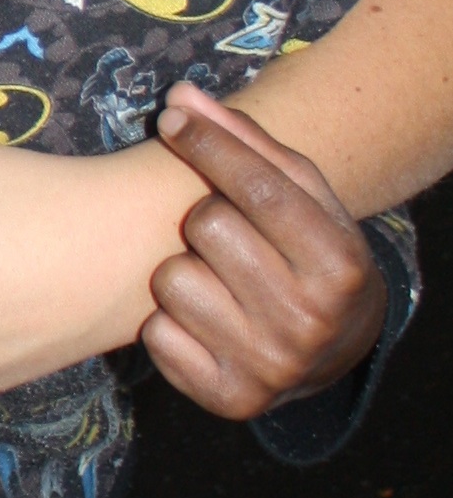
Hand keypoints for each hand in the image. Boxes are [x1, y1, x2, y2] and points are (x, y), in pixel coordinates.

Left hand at [142, 84, 385, 418]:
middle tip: (227, 237)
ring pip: (172, 280)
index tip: (173, 118)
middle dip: (206, 219)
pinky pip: (156, 333)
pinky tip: (205, 322)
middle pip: (206, 226)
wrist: (333, 349)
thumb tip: (180, 97)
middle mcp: (310, 324)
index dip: (206, 143)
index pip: (257, 187)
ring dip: (184, 272)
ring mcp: (269, 368)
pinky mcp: (227, 400)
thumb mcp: (303, 196)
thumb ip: (246, 142)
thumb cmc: (308, 252)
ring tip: (219, 282)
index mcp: (341, 268)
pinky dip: (169, 322)